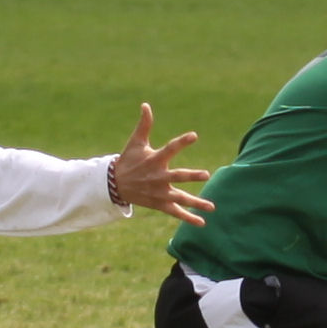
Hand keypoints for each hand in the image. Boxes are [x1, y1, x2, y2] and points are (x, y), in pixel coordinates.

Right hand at [111, 103, 212, 225]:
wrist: (114, 185)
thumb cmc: (128, 160)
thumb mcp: (135, 142)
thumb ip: (144, 125)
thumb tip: (145, 105)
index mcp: (155, 160)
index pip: (170, 149)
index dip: (182, 142)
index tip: (194, 136)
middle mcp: (158, 177)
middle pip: (177, 176)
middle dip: (191, 176)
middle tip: (206, 174)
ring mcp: (160, 192)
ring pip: (180, 198)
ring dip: (196, 202)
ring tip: (211, 206)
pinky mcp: (159, 204)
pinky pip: (175, 212)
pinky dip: (188, 218)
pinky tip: (202, 222)